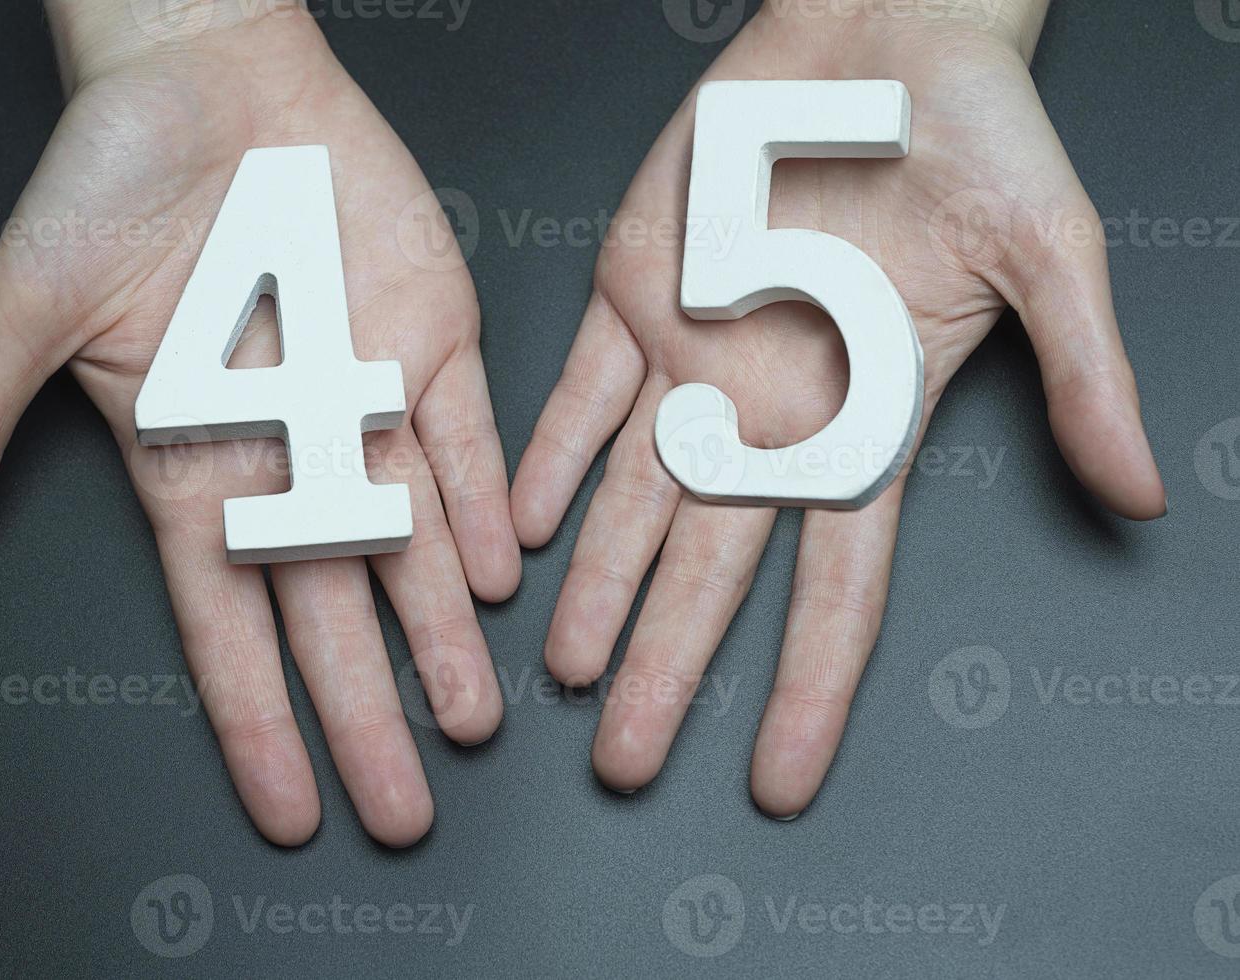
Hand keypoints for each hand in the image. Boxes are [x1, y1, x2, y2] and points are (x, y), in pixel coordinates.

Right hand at [0, 2, 518, 846]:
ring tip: (468, 718)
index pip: (229, 625)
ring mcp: (364, 399)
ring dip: (441, 630)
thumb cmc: (107, 178)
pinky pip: (465, 438)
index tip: (293, 805)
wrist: (203, 72)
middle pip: (332, 612)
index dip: (260, 720)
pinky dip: (483, 502)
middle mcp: (287, 451)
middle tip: (405, 808)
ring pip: (413, 542)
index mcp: (193, 464)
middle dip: (368, 712)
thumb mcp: (26, 307)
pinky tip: (500, 574)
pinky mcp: (429, 339)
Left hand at [510, 0, 1163, 816]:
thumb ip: (1083, 375)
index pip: (836, 586)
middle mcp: (771, 414)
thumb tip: (1142, 495)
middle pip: (712, 572)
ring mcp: (694, 360)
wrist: (882, 29)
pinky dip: (549, 460)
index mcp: (868, 421)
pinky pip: (580, 397)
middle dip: (666, 667)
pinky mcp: (633, 295)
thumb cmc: (978, 132)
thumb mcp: (1049, 255)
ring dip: (595, 587)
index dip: (808, 686)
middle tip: (623, 761)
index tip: (777, 778)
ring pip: (632, 502)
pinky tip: (517, 529)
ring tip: (560, 672)